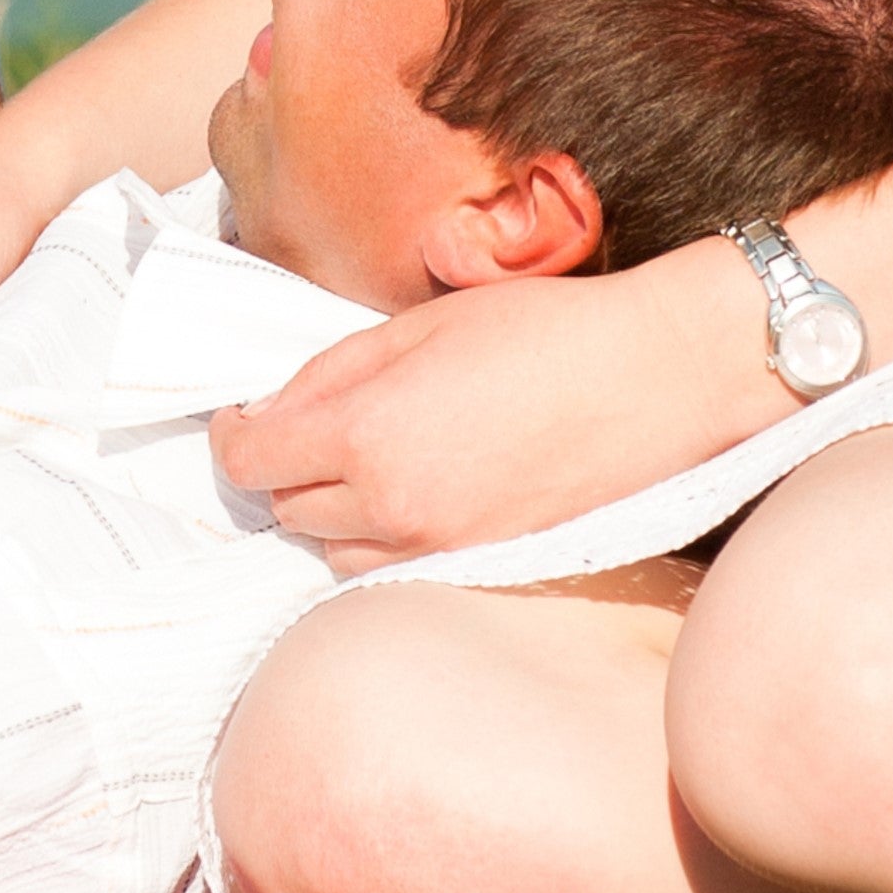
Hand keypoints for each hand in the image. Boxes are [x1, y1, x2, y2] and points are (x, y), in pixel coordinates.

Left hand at [210, 252, 784, 572]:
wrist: (656, 376)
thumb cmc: (545, 332)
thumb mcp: (419, 324)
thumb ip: (333, 371)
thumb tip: (275, 408)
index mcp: (368, 434)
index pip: (252, 462)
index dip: (236, 436)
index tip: (244, 416)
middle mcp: (394, 506)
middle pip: (290, 510)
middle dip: (287, 468)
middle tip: (313, 426)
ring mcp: (441, 546)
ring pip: (337, 553)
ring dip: (333, 513)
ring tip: (368, 461)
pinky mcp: (484, 564)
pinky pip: (398, 569)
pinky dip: (385, 540)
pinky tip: (413, 493)